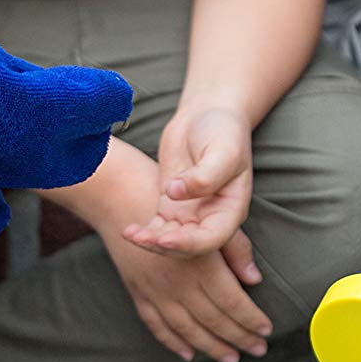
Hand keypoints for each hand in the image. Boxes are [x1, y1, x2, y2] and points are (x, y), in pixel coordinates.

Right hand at [103, 220, 271, 361]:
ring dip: (211, 347)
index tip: (267, 330)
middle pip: (213, 319)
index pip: (231, 301)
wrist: (125, 199)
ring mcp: (156, 291)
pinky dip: (173, 343)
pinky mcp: (139, 293)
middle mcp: (178, 281)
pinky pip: (157, 325)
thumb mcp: (212, 218)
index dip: (251, 319)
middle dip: (239, 338)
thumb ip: (236, 248)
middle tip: (258, 350)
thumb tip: (255, 279)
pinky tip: (189, 354)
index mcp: (200, 263)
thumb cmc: (176, 207)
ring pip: (187, 329)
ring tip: (231, 358)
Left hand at [124, 105, 252, 255]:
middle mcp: (212, 217)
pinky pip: (157, 228)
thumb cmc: (223, 131)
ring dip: (151, 243)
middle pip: (189, 246)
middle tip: (142, 238)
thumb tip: (175, 192)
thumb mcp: (223, 150)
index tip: (164, 239)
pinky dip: (144, 234)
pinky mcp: (171, 205)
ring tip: (131, 234)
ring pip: (171, 240)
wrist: (207, 114)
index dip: (189, 244)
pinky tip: (129, 231)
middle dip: (165, 246)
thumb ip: (205, 175)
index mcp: (231, 209)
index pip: (212, 238)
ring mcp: (190, 213)